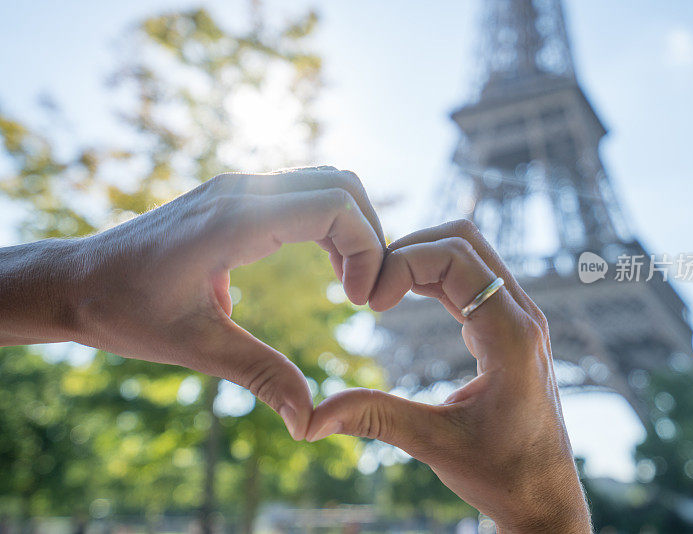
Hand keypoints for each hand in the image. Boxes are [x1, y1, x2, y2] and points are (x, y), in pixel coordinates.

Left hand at [0, 167, 384, 439]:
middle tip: (365, 293)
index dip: (366, 250)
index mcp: (234, 220)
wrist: (74, 281)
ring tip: (351, 281)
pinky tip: (327, 267)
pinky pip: (303, 193)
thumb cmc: (124, 311)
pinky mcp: (236, 197)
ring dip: (351, 227)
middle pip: (340, 184)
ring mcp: (238, 188)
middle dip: (370, 235)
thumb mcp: (195, 346)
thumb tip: (308, 422)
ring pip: (325, 183)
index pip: (333, 205)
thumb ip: (260, 375)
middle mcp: (241, 191)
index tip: (359, 303)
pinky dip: (329, 223)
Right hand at [306, 220, 590, 532]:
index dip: (403, 263)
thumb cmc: (502, 474)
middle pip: (465, 238)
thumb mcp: (434, 444)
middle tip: (371, 288)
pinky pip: (471, 277)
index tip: (370, 305)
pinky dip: (433, 275)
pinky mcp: (508, 326)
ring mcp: (518, 317)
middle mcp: (521, 315)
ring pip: (470, 252)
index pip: (456, 257)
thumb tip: (309, 420)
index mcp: (511, 335)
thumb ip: (375, 418)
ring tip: (380, 291)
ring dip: (421, 258)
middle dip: (409, 248)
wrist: (545, 495)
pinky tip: (403, 296)